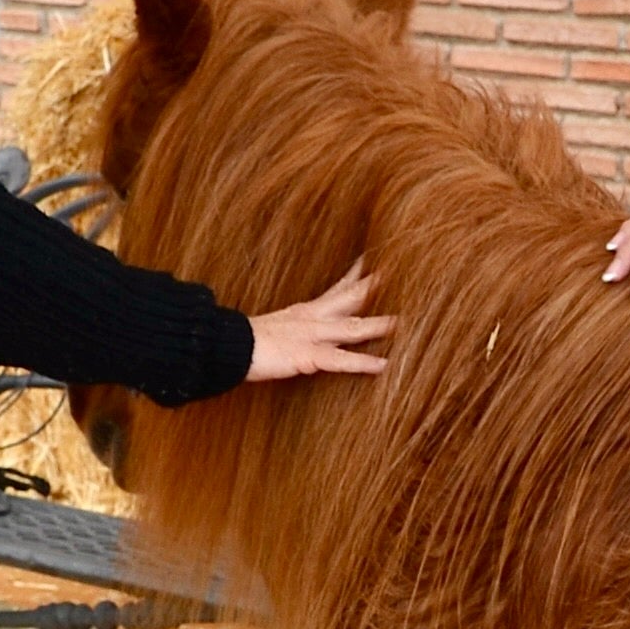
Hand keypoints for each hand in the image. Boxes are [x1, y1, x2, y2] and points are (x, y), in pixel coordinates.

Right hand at [239, 263, 391, 384]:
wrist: (226, 346)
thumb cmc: (243, 341)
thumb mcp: (272, 328)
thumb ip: (290, 326)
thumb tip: (294, 328)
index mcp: (304, 312)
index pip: (337, 290)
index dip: (357, 277)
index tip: (375, 264)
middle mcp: (312, 318)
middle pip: (351, 299)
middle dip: (376, 289)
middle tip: (401, 275)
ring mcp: (311, 335)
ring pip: (352, 328)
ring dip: (379, 325)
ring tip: (403, 322)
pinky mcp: (307, 355)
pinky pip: (340, 360)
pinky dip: (362, 363)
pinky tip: (382, 365)